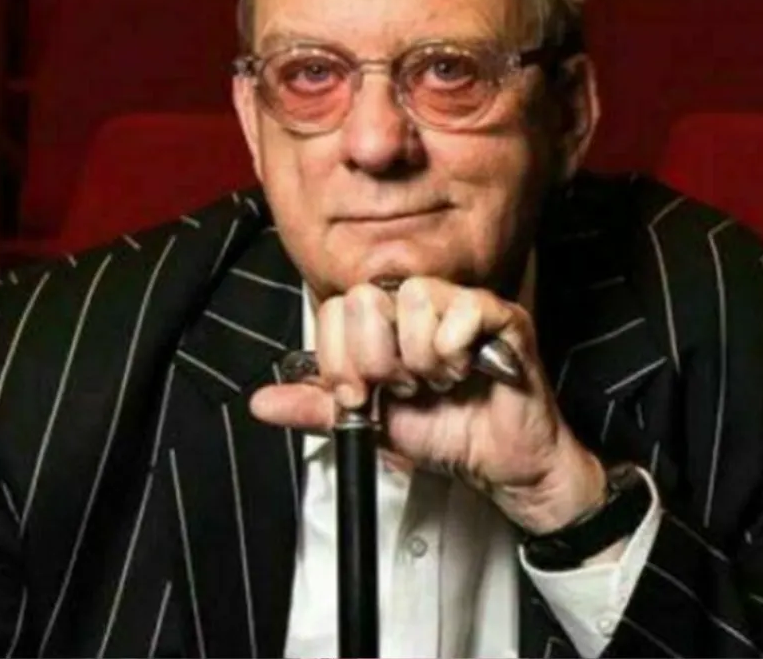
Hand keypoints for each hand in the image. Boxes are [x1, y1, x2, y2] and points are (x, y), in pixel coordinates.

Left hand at [250, 277, 607, 533]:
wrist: (498, 465)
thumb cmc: (444, 434)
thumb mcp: (368, 425)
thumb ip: (319, 408)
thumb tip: (260, 401)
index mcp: (386, 323)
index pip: (336, 308)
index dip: (340, 358)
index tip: (362, 396)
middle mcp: (419, 305)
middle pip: (367, 298)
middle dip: (376, 358)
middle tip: (402, 388)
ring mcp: (461, 305)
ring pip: (414, 298)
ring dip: (420, 357)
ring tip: (437, 381)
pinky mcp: (501, 317)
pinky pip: (464, 307)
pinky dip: (455, 349)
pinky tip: (465, 372)